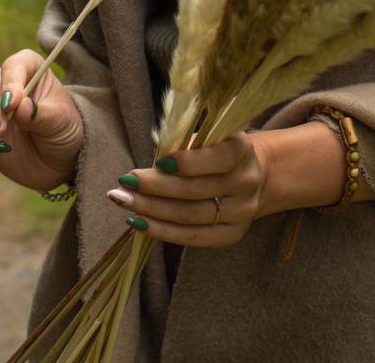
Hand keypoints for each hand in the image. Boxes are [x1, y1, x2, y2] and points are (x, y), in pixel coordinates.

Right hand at [0, 48, 83, 191]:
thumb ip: (42, 114)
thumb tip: (22, 106)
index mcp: (29, 69)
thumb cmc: (63, 131)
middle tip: (0, 132)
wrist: (56, 161)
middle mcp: (5, 82)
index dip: (10, 82)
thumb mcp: (61, 122)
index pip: (13, 65)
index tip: (13, 104)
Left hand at [106, 131, 270, 248]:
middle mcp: (246, 182)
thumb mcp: (207, 138)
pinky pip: (193, 237)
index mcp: (242, 150)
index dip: (185, 162)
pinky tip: (139, 223)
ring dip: (151, 210)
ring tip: (124, 201)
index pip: (216, 158)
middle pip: (196, 190)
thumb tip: (151, 160)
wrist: (250, 174)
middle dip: (155, 186)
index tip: (156, 162)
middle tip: (124, 182)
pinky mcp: (231, 235)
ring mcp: (241, 212)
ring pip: (190, 215)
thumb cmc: (216, 149)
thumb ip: (183, 145)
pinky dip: (162, 231)